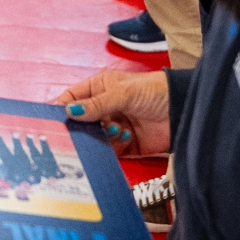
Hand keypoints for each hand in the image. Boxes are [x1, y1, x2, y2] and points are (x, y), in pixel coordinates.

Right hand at [55, 67, 172, 156]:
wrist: (184, 109)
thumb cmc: (156, 90)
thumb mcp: (122, 92)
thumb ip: (96, 104)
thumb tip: (71, 111)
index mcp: (100, 88)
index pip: (73, 98)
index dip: (63, 108)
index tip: (55, 120)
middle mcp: (105, 108)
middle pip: (82, 122)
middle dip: (82, 128)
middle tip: (83, 132)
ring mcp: (115, 126)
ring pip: (95, 138)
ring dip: (102, 137)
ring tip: (116, 129)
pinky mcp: (127, 145)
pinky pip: (111, 151)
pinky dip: (114, 147)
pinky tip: (125, 136)